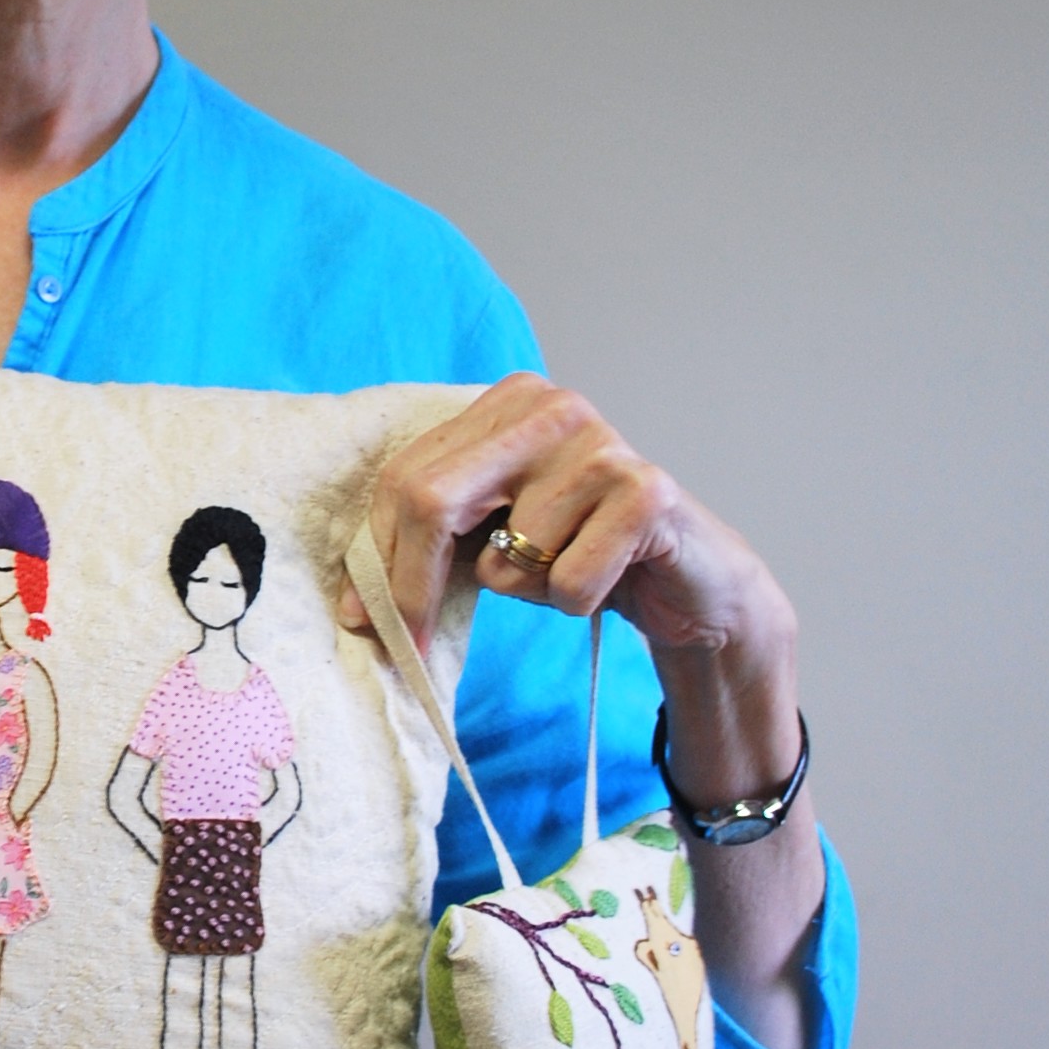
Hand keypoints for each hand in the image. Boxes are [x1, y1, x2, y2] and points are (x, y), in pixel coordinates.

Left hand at [335, 375, 800, 805]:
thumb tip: (358, 611)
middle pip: (432, 500)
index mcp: (505, 404)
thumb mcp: (494, 541)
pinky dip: (575, 601)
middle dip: (413, 586)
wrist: (690, 583)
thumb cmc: (580, 555)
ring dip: (527, 590)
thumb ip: (431, 549)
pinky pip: (565, 580)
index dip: (377, 555)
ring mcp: (601, 442)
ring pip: (505, 555)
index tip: (365, 618)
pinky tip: (609, 577)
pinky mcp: (646, 492)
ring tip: (568, 570)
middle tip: (410, 644)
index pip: (406, 477)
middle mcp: (550, 407)